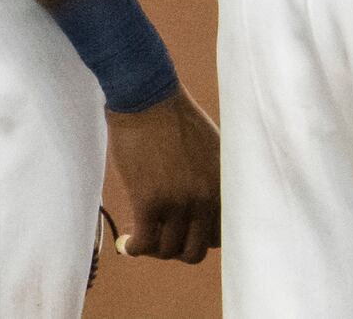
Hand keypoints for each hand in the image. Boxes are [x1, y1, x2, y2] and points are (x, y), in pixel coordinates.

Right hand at [105, 86, 219, 262]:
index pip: (221, 236)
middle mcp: (207, 197)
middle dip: (176, 250)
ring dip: (153, 249)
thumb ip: (212, 182)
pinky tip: (128, 241)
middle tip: (160, 238)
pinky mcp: (150, 201)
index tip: (183, 234)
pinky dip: (134, 248)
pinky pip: (144, 244)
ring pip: (167, 251)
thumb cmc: (177, 121)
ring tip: (142, 236)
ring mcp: (179, 201)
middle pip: (194, 251)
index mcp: (224, 185)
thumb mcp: (212, 151)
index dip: (200, 239)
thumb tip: (204, 213)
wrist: (150, 101)